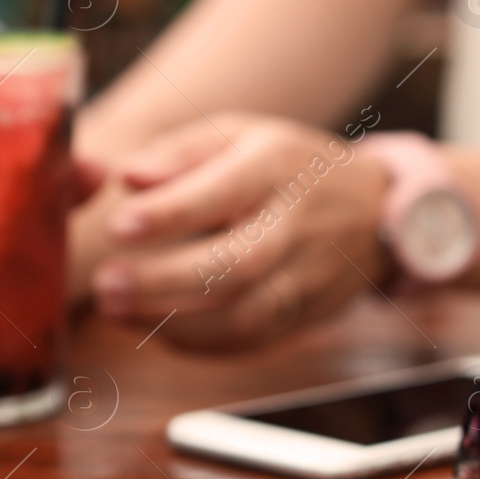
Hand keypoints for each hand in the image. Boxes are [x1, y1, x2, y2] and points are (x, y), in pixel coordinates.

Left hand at [89, 114, 392, 349]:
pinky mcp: (307, 316)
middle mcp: (297, 225)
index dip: (169, 213)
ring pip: (245, 314)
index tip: (117, 224)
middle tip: (105, 283)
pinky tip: (155, 328)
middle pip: (235, 264)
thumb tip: (126, 175)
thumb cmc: (286, 166)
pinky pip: (252, 340)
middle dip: (164, 279)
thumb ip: (180, 153)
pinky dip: (199, 343)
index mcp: (275, 168)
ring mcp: (307, 276)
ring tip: (115, 310)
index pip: (222, 193)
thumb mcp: (239, 136)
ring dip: (174, 321)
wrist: (374, 208)